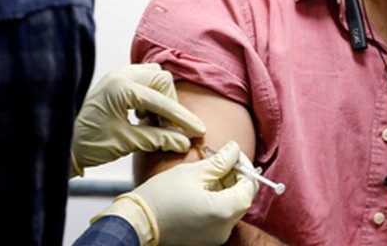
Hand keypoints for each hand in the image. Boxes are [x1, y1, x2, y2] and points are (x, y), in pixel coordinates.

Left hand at [70, 63, 204, 175]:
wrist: (61, 143)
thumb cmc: (89, 143)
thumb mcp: (127, 142)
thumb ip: (158, 138)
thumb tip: (183, 141)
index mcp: (122, 88)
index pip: (162, 101)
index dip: (182, 118)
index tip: (197, 131)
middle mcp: (119, 75)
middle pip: (161, 79)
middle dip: (170, 103)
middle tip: (170, 127)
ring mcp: (115, 76)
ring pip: (152, 76)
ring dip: (160, 97)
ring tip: (155, 121)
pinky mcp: (113, 82)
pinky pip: (141, 80)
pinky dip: (149, 96)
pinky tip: (143, 115)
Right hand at [93, 141, 258, 245]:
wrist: (137, 221)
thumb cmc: (162, 195)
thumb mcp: (194, 171)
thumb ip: (220, 161)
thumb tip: (235, 149)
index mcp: (224, 211)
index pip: (249, 186)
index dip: (244, 166)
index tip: (233, 153)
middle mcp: (225, 228)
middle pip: (242, 198)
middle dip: (235, 176)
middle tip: (221, 159)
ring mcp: (216, 236)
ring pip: (232, 207)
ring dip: (226, 187)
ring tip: (208, 172)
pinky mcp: (206, 239)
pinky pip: (220, 216)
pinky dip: (217, 200)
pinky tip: (202, 187)